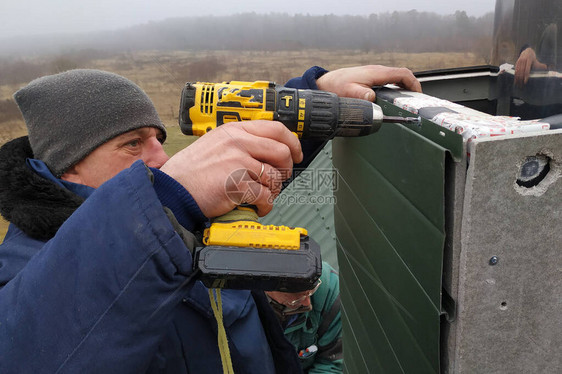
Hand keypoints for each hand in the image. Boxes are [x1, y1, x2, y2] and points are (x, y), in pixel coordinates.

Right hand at [160, 121, 302, 217]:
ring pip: (275, 176)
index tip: (296, 154)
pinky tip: (257, 207)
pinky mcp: (236, 184)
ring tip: (261, 195)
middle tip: (278, 179)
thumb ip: (240, 141)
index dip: (292, 143)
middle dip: (286, 169)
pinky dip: (265, 205)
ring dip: (273, 190)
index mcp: (234, 129)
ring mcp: (237, 162)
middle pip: (282, 152)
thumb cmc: (192, 171)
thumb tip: (267, 149)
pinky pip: (265, 196)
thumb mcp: (216, 143)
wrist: (173, 189)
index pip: (276, 128)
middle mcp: (238, 142)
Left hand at [316, 65, 421, 101]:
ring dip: (404, 87)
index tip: (419, 94)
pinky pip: (388, 81)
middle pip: (401, 75)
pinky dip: (395, 88)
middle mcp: (377, 71)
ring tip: (407, 101)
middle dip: (412, 86)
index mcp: (376, 72)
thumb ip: (361, 95)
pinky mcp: (370, 77)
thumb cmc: (336, 86)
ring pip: (395, 78)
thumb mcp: (349, 92)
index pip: (402, 74)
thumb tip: (372, 98)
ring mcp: (374, 73)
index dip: (414, 83)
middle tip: (416, 100)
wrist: (325, 83)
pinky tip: (393, 98)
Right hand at [514, 47, 547, 86]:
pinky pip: (515, 70)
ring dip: (517, 78)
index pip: (527, 70)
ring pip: (517, 71)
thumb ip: (540, 65)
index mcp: (529, 60)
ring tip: (518, 84)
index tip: (525, 82)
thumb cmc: (532, 58)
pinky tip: (515, 80)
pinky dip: (515, 76)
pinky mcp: (516, 63)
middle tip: (521, 85)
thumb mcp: (536, 61)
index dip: (526, 76)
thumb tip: (546, 68)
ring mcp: (519, 61)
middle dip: (521, 79)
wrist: (527, 51)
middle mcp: (523, 60)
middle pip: (521, 72)